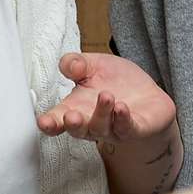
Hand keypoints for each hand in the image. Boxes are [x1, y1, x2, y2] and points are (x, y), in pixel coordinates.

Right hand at [38, 52, 174, 144]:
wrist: (149, 94)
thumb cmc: (118, 82)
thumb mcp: (95, 65)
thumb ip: (77, 63)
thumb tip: (68, 64)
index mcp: (77, 107)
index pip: (58, 119)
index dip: (49, 122)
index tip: (43, 122)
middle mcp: (92, 122)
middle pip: (78, 130)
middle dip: (73, 124)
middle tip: (71, 116)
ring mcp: (113, 128)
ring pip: (102, 128)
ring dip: (102, 112)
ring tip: (106, 96)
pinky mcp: (136, 129)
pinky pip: (127, 128)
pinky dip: (123, 119)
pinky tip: (121, 107)